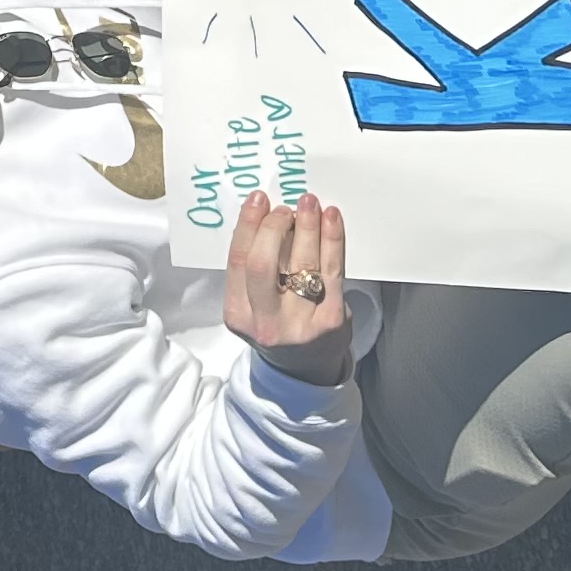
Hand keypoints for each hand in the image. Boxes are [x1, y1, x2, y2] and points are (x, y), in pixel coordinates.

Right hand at [220, 191, 354, 385]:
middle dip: (273, 226)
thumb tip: (264, 216)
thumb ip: (254, 270)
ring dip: (306, 225)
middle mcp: (265, 322)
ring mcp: (300, 323)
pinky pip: (332, 270)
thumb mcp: (252, 306)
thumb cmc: (277, 325)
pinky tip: (331, 219)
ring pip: (302, 262)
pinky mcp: (332, 320)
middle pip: (262, 263)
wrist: (306, 370)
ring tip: (309, 203)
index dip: (248, 226)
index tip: (259, 200)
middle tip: (285, 209)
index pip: (238, 262)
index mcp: (238, 315)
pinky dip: (332, 238)